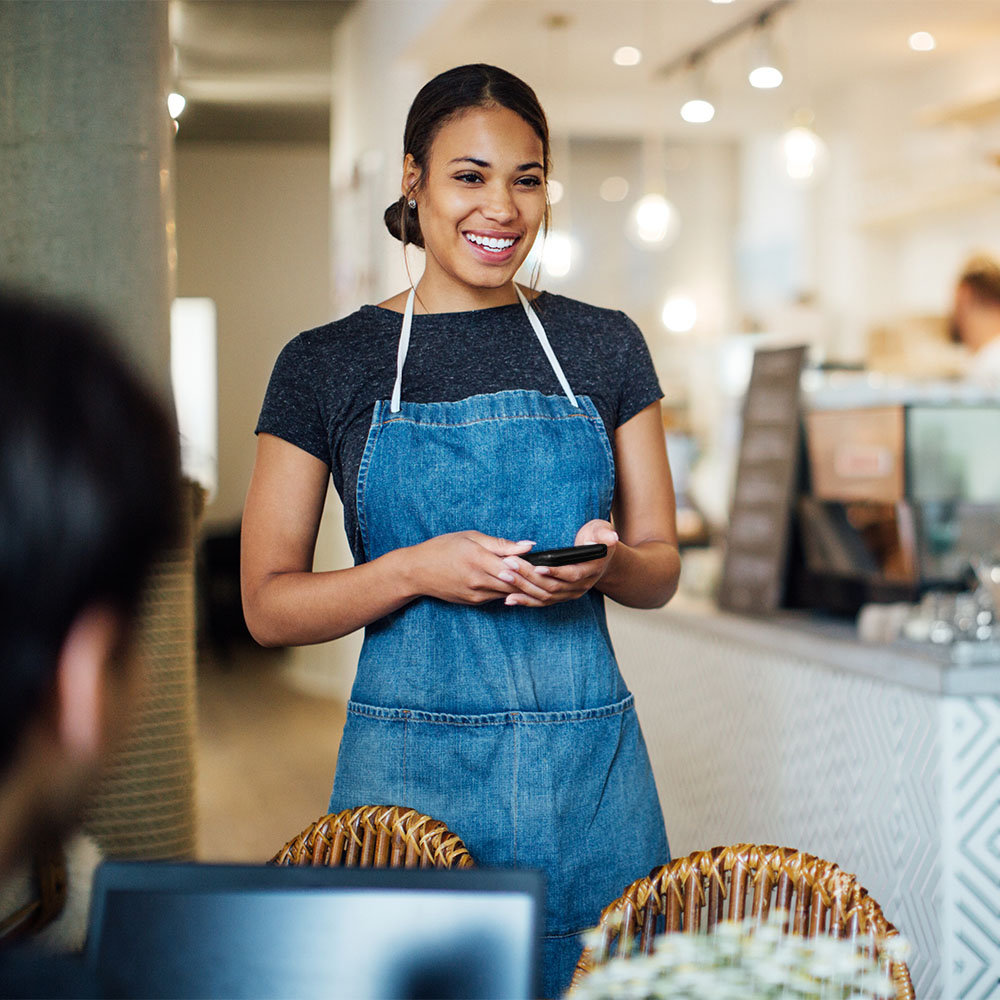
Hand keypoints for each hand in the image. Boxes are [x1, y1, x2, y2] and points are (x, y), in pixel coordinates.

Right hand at [406, 531, 535, 604]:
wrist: (417, 572)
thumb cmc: (442, 548)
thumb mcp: (470, 537)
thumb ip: (500, 544)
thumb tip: (527, 545)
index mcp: (478, 558)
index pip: (513, 567)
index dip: (531, 567)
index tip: (545, 564)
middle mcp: (478, 579)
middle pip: (514, 583)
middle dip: (531, 580)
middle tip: (548, 574)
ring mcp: (476, 593)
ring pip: (508, 592)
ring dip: (523, 587)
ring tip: (537, 580)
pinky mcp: (474, 601)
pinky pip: (497, 596)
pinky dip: (508, 590)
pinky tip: (517, 584)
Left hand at [500, 520, 618, 607]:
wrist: (600, 557)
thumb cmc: (597, 538)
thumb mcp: (602, 530)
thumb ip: (604, 533)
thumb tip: (611, 537)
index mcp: (590, 570)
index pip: (572, 574)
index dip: (555, 572)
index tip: (538, 567)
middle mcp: (580, 586)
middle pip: (552, 586)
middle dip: (529, 576)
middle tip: (509, 564)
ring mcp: (569, 594)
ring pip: (544, 596)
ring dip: (522, 588)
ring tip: (504, 576)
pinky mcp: (559, 597)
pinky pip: (541, 602)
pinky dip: (525, 601)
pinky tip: (508, 598)